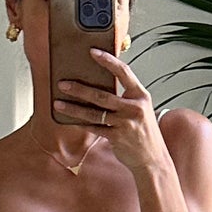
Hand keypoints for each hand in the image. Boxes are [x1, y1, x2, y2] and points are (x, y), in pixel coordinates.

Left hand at [53, 47, 162, 174]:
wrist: (153, 159)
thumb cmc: (144, 132)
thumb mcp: (140, 110)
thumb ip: (125, 97)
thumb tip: (98, 86)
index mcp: (140, 95)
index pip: (123, 72)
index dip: (108, 60)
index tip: (92, 52)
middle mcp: (134, 107)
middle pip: (102, 95)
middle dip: (79, 89)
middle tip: (62, 84)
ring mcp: (125, 123)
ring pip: (94, 113)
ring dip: (74, 108)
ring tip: (58, 104)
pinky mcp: (117, 137)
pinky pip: (95, 128)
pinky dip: (82, 124)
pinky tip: (70, 120)